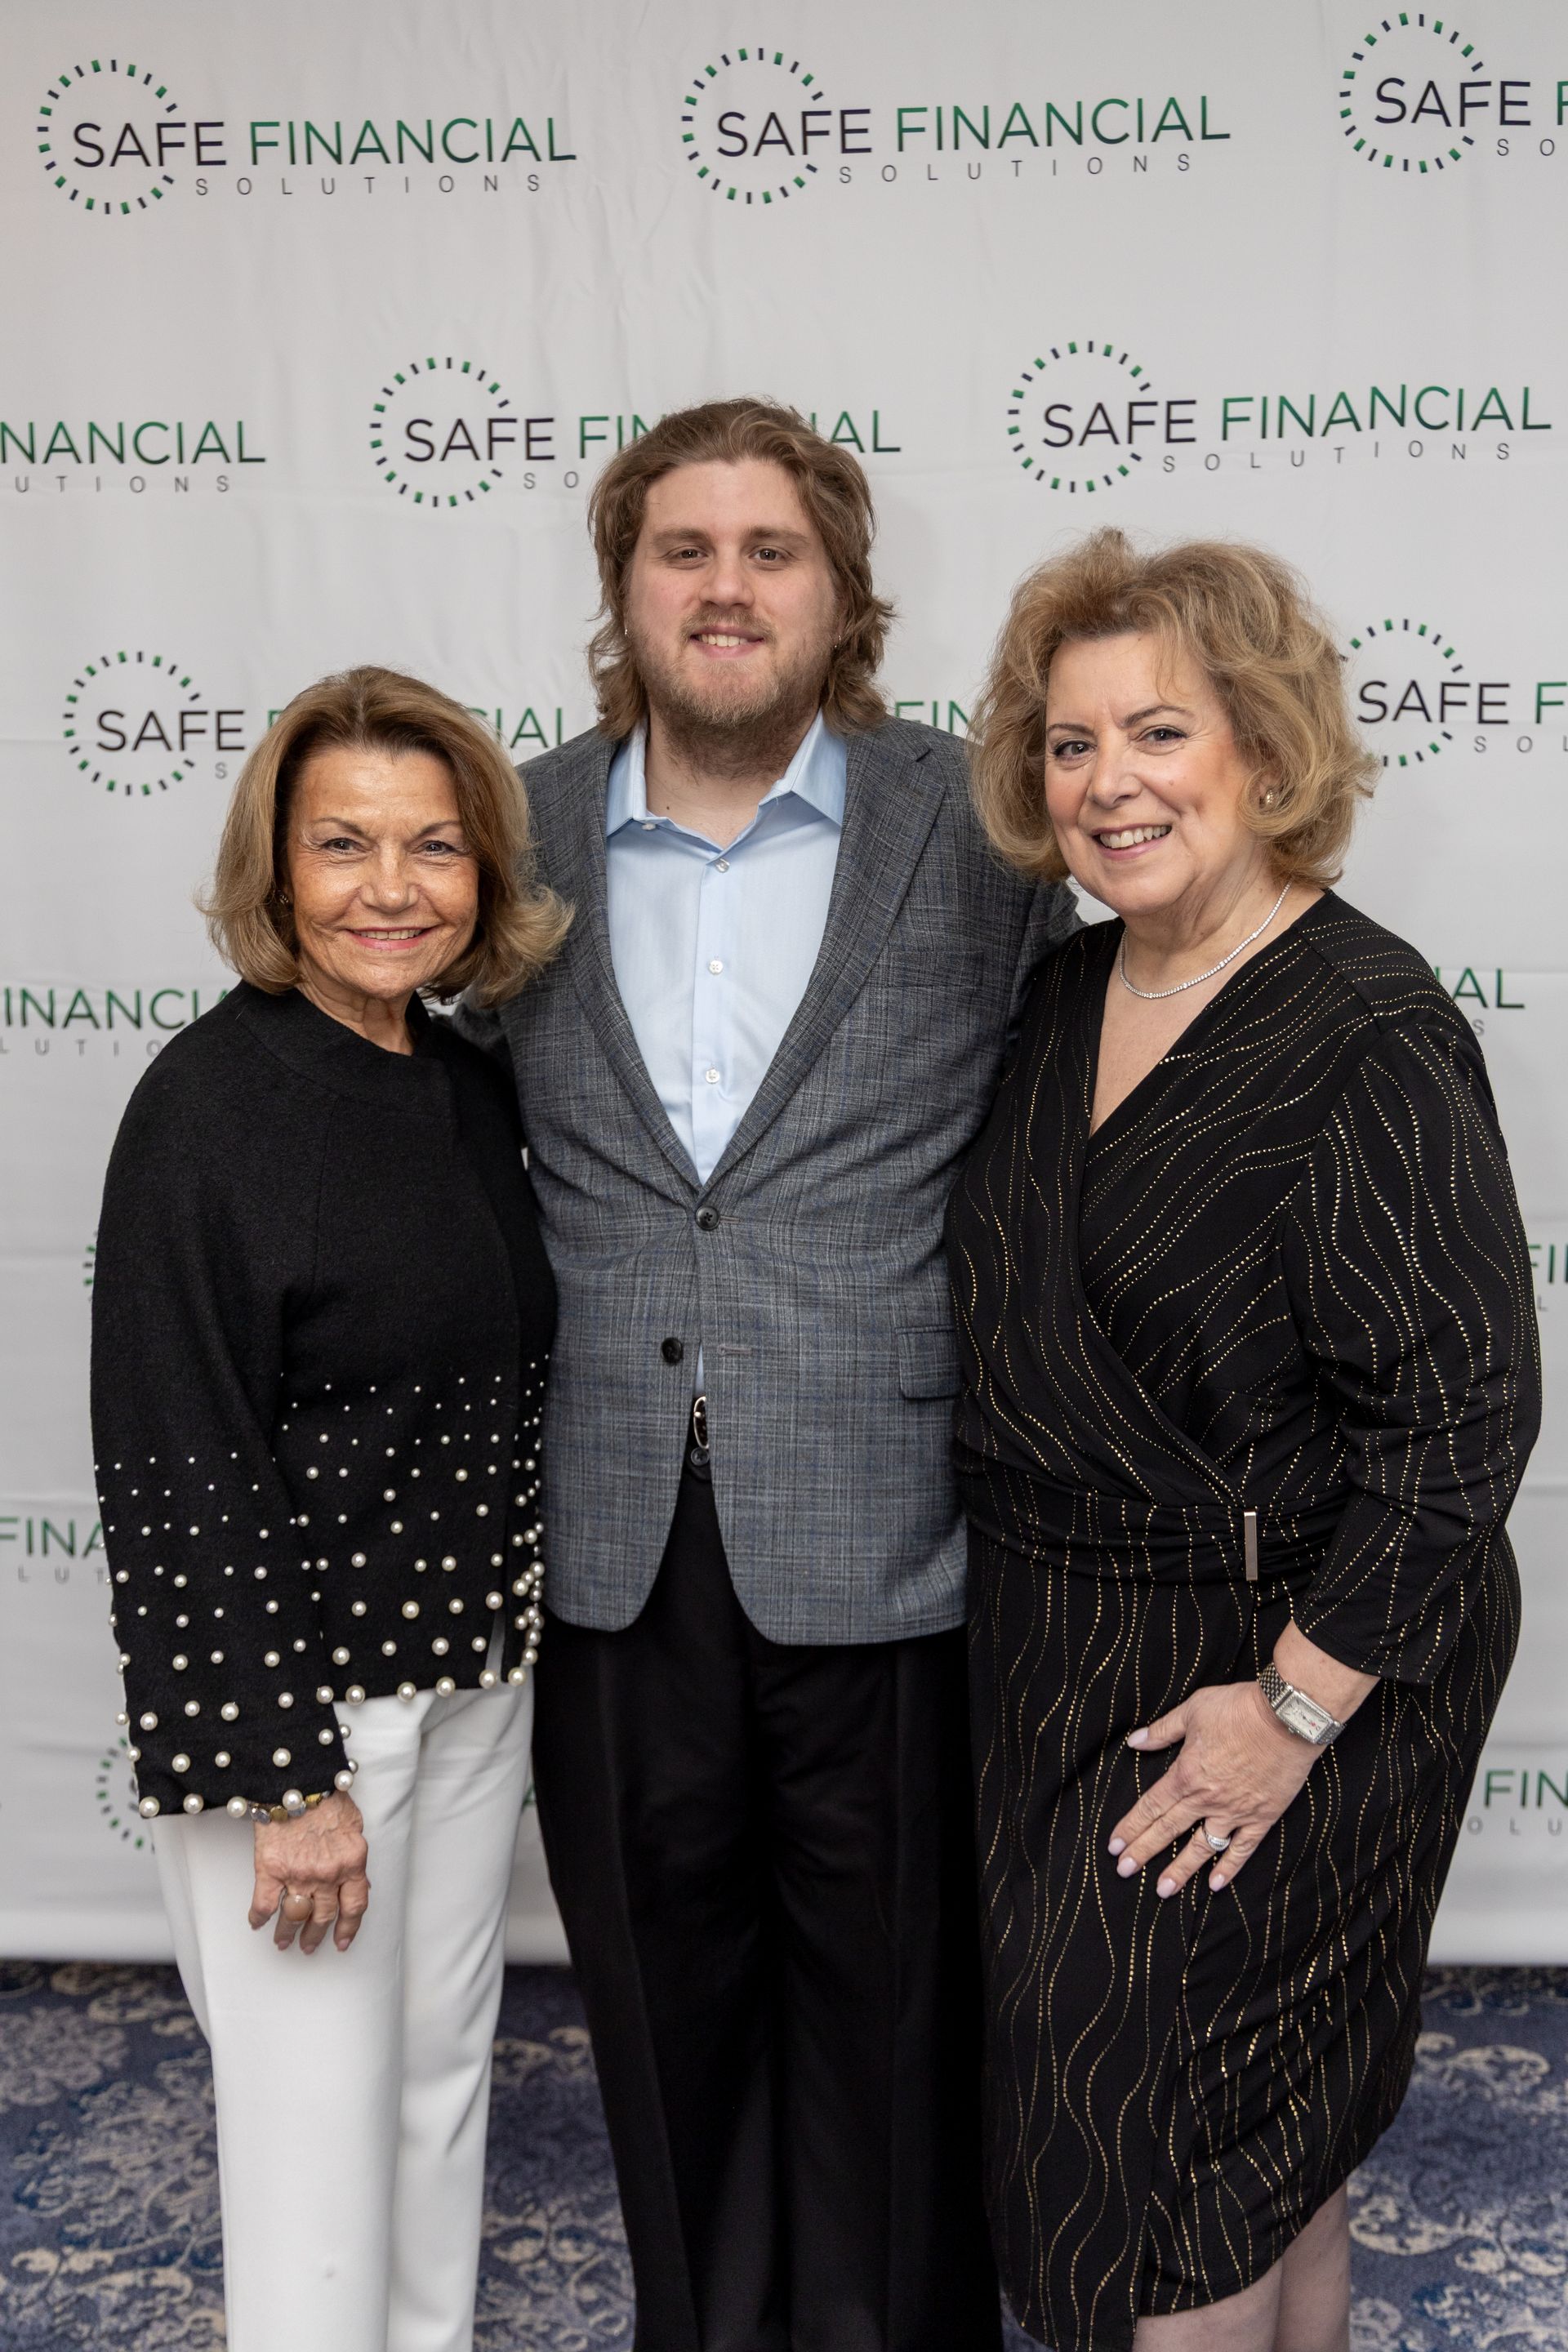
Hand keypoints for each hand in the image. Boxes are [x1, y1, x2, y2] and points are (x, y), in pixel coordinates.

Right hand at [249, 1793, 369, 1953]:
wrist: (297, 1779)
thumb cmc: (326, 1795)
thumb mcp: (353, 1827)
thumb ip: (354, 1857)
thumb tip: (358, 1882)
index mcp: (352, 1863)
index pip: (354, 1906)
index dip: (348, 1929)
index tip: (342, 1942)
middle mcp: (328, 1874)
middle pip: (323, 1917)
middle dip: (315, 1937)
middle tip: (308, 1947)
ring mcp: (299, 1875)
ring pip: (295, 1917)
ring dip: (288, 1933)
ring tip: (283, 1942)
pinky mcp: (271, 1870)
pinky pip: (264, 1904)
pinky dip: (259, 1918)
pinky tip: (256, 1924)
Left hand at [1108, 1681, 1322, 1898]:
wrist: (1287, 1718)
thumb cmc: (1238, 1709)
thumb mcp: (1193, 1711)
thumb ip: (1162, 1730)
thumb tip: (1135, 1741)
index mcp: (1186, 1774)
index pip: (1151, 1807)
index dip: (1131, 1827)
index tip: (1115, 1846)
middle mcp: (1206, 1799)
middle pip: (1168, 1831)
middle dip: (1143, 1853)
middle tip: (1124, 1872)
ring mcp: (1235, 1812)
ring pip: (1201, 1848)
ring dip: (1180, 1870)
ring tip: (1163, 1890)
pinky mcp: (1262, 1817)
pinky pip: (1242, 1849)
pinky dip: (1228, 1868)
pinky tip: (1214, 1884)